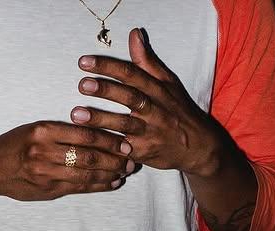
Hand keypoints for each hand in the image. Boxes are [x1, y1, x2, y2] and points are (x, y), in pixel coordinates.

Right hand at [0, 120, 135, 201]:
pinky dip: (98, 186)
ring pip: (85, 175)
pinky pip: (79, 188)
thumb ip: (62, 132)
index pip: (83, 134)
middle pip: (88, 156)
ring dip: (110, 174)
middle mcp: (43, 153)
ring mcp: (45, 174)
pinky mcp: (47, 190)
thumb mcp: (35, 129)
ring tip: (127, 171)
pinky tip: (113, 183)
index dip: (108, 139)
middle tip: (132, 157)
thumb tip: (96, 133)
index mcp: (43, 131)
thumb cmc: (14, 145)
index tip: (125, 139)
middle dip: (114, 158)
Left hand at [71, 27, 223, 176]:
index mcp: (158, 89)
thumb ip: (147, 61)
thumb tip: (133, 34)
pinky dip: (106, 148)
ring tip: (76, 115)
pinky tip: (87, 145)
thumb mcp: (167, 83)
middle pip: (129, 97)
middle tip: (82, 84)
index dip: (109, 67)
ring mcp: (150, 133)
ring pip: (124, 125)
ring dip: (100, 120)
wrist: (198, 147)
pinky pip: (122, 151)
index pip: (132, 74)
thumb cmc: (178, 111)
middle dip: (106, 90)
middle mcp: (155, 110)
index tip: (85, 62)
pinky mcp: (145, 154)